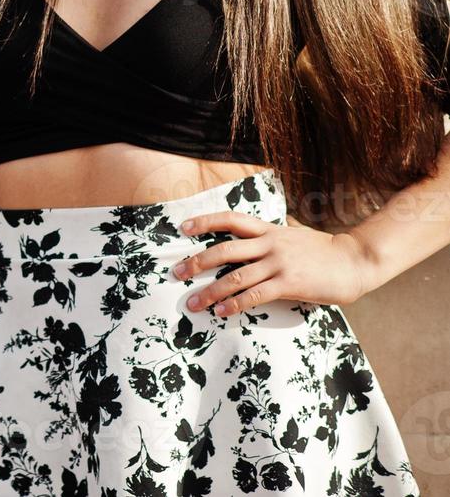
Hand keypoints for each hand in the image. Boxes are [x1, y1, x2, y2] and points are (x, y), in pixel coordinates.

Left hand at [170, 211, 378, 316]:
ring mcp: (279, 263)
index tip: (183, 227)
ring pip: (236, 276)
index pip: (230, 219)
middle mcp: (270, 244)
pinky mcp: (290, 283)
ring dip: (211, 291)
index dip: (205, 221)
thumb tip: (260, 235)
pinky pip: (256, 294)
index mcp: (269, 230)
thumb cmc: (323, 251)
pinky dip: (236, 303)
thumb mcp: (294, 236)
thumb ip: (273, 236)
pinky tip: (222, 311)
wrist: (355, 261)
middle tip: (176, 272)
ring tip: (193, 303)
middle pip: (224, 249)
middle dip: (197, 262)